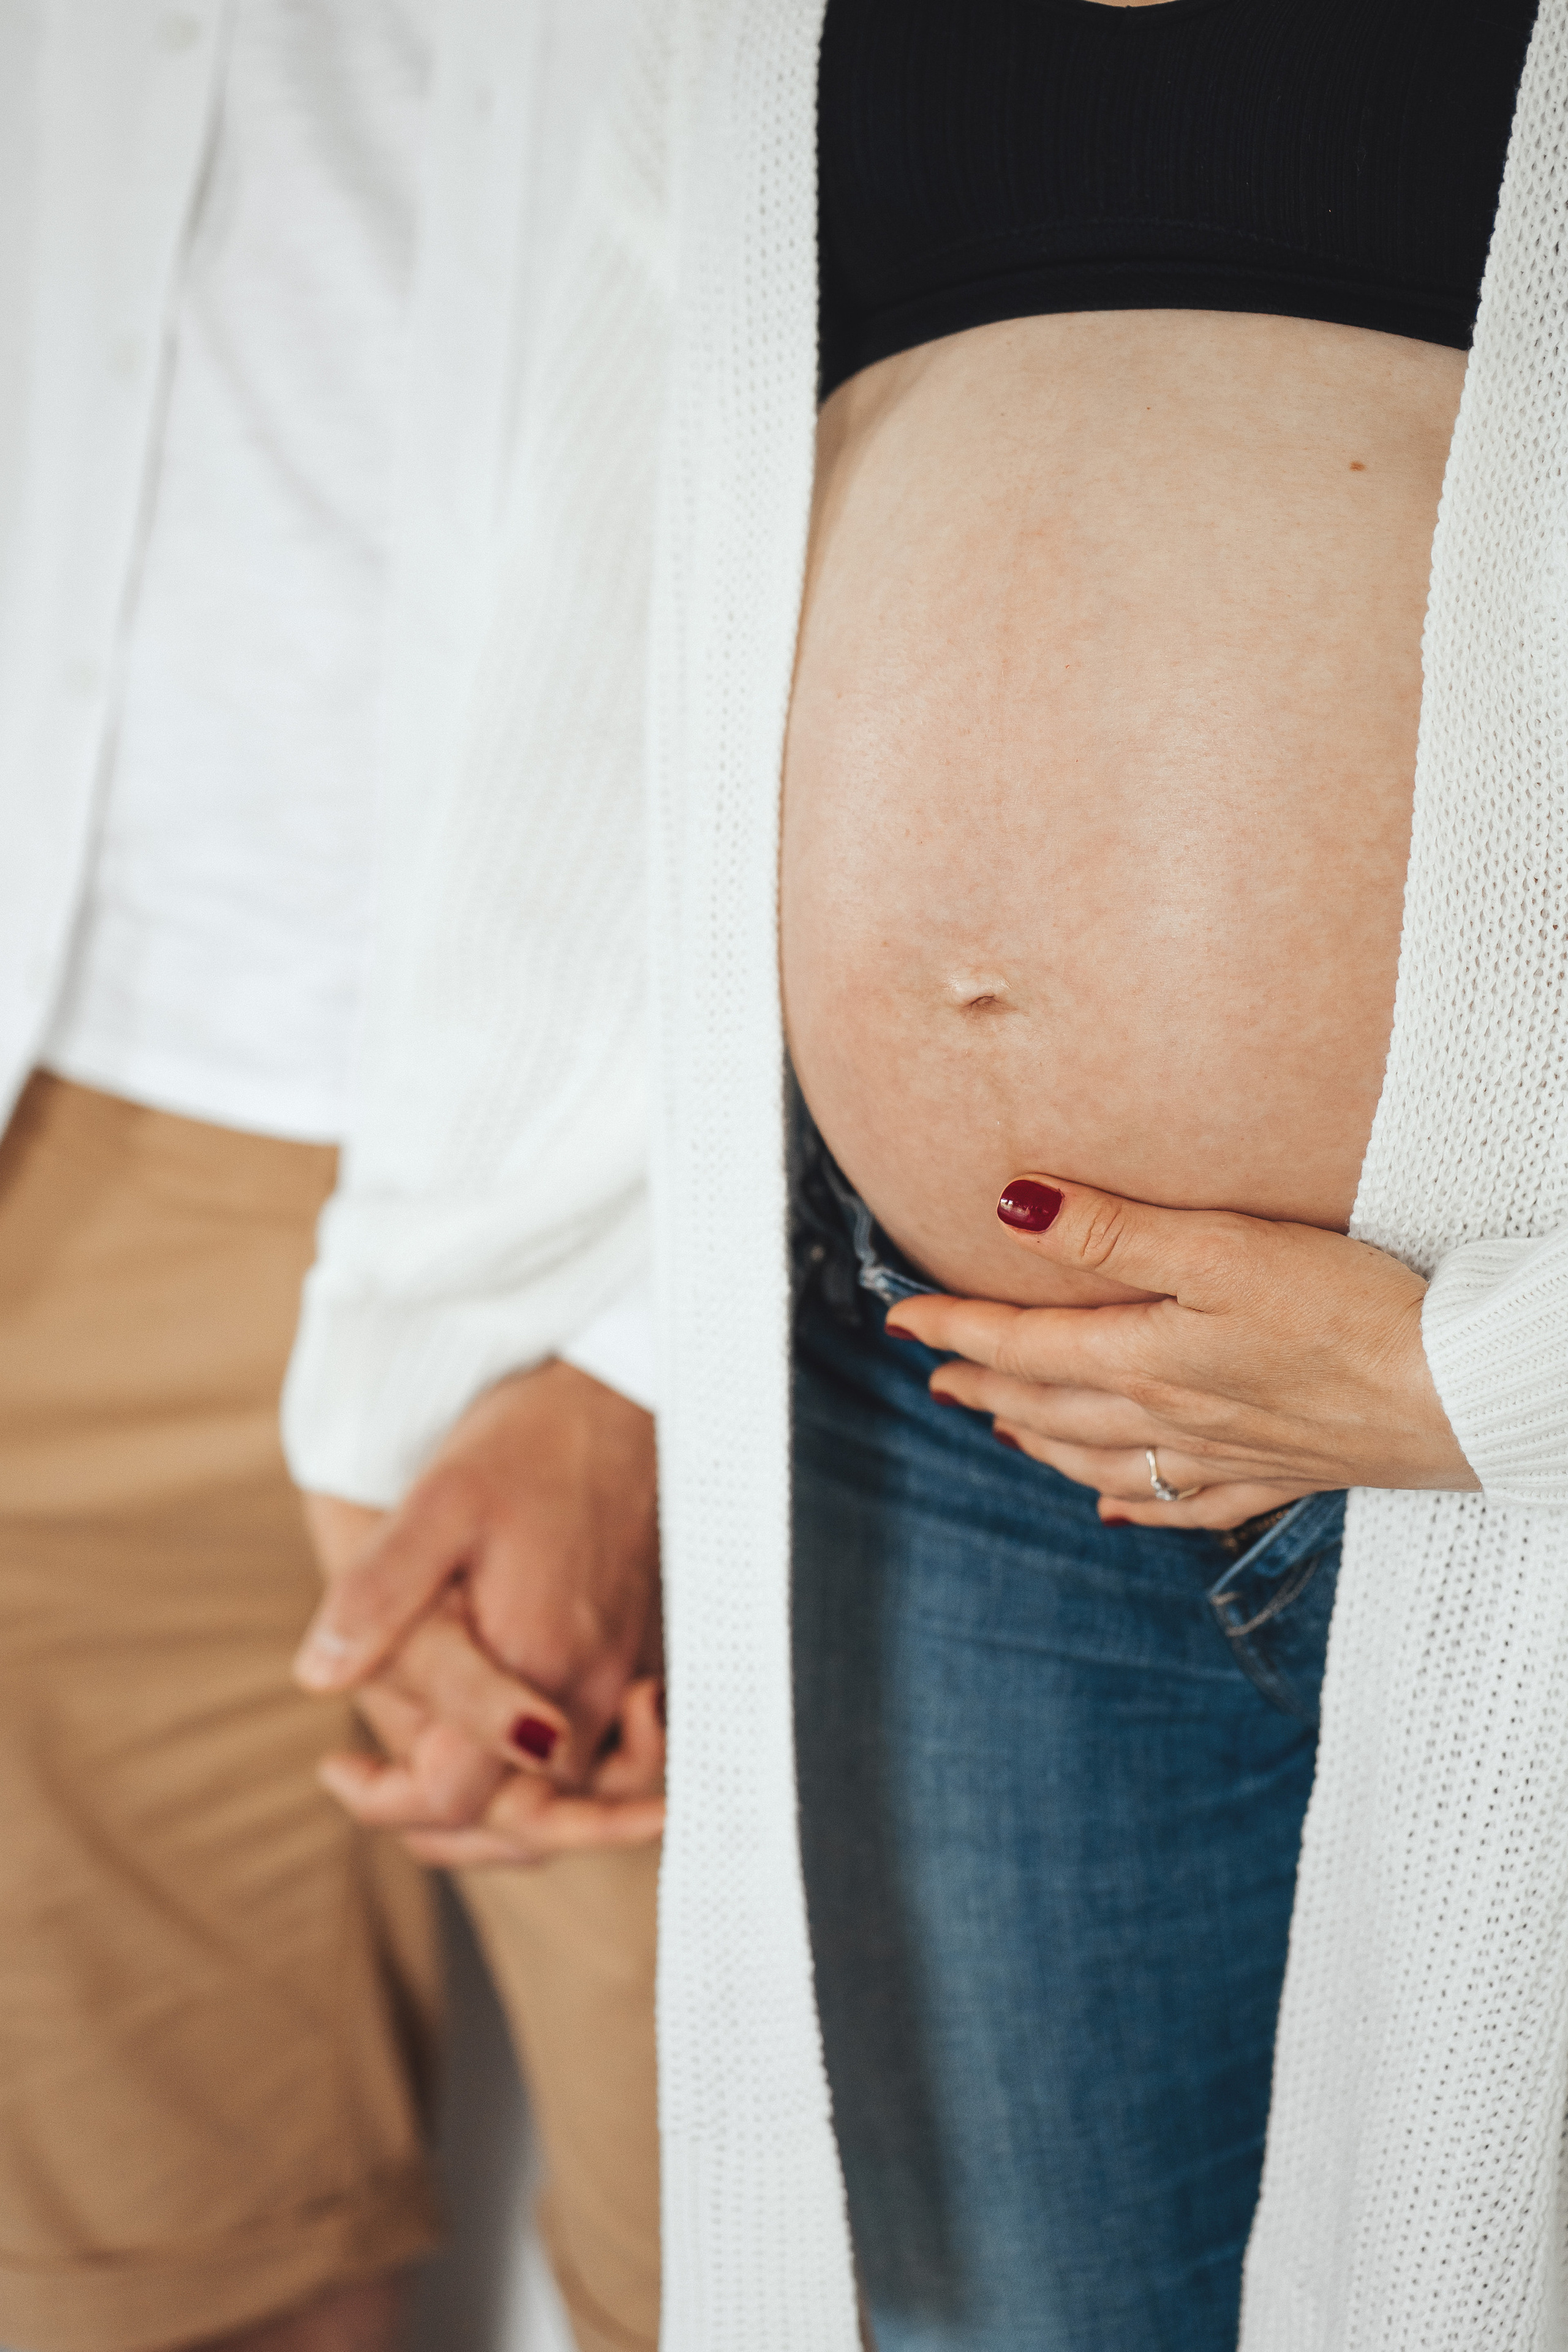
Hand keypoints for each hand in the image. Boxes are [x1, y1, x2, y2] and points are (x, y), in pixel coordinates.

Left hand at [297, 1360, 663, 1851]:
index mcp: (531, 1661)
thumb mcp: (439, 1501)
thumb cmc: (533, 1441)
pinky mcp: (641, 1658)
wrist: (630, 1395)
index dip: (383, 1800)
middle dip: (441, 1823)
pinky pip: (608, 1757)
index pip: (455, 1793)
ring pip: (568, 1797)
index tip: (336, 1768)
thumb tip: (318, 1677)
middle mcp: (588, 1689)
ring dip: (500, 1810)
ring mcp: (623, 1678)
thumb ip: (380, 1594)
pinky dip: (561, 1780)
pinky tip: (512, 1745)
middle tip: (368, 1784)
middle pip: (521, 1820)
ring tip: (425, 1778)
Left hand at [886, 1173, 1477, 1530]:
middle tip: (937, 1372)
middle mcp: (1168, 1418)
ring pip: (1100, 1460)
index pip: (1022, 1344)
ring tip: (1001, 1428)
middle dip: (985, 1385)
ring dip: (1040, 1441)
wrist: (1452, 1396)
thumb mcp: (1219, 1248)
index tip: (901, 1317)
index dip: (956, 1327)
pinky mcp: (1276, 1474)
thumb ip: (1112, 1230)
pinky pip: (1177, 1505)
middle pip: (1049, 1405)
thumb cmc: (1344, 1310)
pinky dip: (1131, 1506)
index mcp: (1145, 1358)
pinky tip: (1113, 1508)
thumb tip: (1009, 1209)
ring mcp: (1221, 1456)